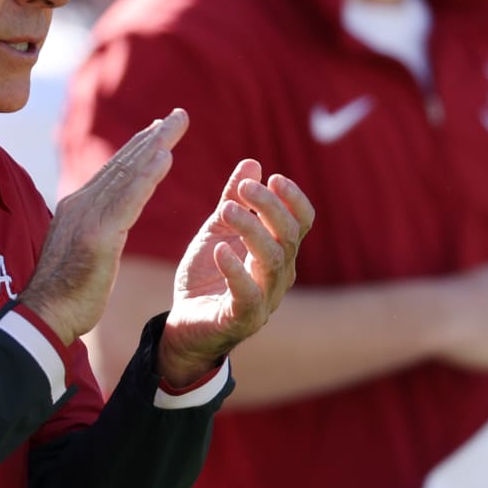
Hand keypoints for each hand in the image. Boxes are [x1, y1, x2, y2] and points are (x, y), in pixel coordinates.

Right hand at [20, 110, 187, 344]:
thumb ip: (89, 232)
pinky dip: (147, 176)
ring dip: (156, 145)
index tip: (158, 132)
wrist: (43, 315)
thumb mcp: (77, 254)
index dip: (137, 149)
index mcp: (76, 208)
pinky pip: (129, 199)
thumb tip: (96, 229)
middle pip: (123, 163)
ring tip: (177, 124)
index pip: (112, 172)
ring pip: (128, 173)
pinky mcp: (98, 236)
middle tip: (179, 115)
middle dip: (153, 137)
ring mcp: (88, 218)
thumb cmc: (63, 295)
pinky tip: (164, 157)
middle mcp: (81, 204)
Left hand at [157, 159, 313, 385]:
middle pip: (289, 237)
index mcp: (278, 252)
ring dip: (252, 230)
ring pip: (272, 260)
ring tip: (226, 209)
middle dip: (270, 207)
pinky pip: (247, 294)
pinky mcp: (241, 319)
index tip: (275, 177)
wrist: (185, 325)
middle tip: (245, 188)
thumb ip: (234, 199)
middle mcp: (279, 275)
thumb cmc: (207, 276)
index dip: (294, 200)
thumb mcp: (216, 230)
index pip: (302, 222)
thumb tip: (252, 163)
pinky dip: (235, 270)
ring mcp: (264, 299)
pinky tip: (219, 249)